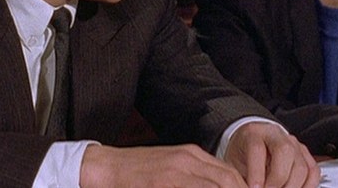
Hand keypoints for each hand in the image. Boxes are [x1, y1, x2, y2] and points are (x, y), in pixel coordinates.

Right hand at [81, 144, 247, 187]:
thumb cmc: (139, 173)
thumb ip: (194, 176)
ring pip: (216, 185)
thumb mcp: (171, 168)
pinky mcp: (165, 182)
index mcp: (192, 153)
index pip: (230, 173)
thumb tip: (217, 184)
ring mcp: (177, 170)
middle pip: (229, 180)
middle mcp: (188, 158)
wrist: (107, 168)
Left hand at [225, 122, 319, 187]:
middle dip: (278, 179)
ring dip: (293, 186)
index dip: (256, 172)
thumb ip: (240, 176)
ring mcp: (293, 143)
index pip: (257, 149)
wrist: (252, 144)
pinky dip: (308, 186)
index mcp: (253, 134)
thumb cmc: (243, 155)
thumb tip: (249, 187)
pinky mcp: (305, 154)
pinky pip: (313, 171)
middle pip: (284, 152)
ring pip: (301, 164)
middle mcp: (276, 135)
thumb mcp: (234, 163)